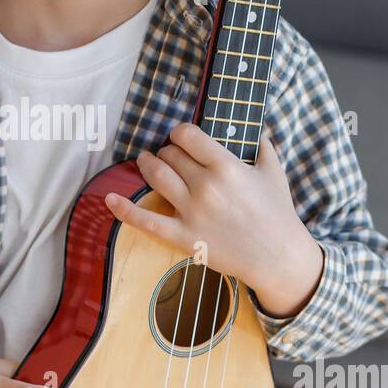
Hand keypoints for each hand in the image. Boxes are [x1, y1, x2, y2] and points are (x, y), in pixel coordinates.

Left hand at [104, 123, 323, 314]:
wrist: (278, 257)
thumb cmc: (278, 213)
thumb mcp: (275, 173)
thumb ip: (264, 147)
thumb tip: (259, 130)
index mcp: (226, 166)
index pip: (187, 136)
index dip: (179, 133)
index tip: (180, 137)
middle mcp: (205, 186)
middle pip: (170, 155)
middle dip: (167, 151)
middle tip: (168, 154)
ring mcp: (191, 212)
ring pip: (157, 177)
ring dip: (147, 165)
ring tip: (145, 161)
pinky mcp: (183, 237)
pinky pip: (147, 221)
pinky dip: (124, 209)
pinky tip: (109, 198)